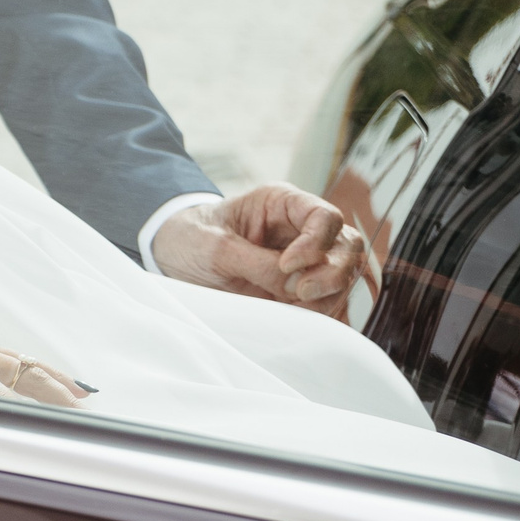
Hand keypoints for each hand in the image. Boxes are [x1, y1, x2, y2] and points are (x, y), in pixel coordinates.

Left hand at [150, 184, 372, 318]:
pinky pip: (330, 302)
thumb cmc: (191, 237)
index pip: (325, 216)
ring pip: (345, 278)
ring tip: (290, 304)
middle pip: (347, 248)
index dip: (316, 243)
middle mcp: (301, 230)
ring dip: (327, 296)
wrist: (172, 256)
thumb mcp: (214, 246)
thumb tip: (298, 285)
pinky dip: (322, 313)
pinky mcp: (300, 290)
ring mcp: (306, 262)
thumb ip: (256, 263)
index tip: (287, 265)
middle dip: (332, 273)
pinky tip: (298, 316)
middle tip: (299, 292)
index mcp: (282, 204)